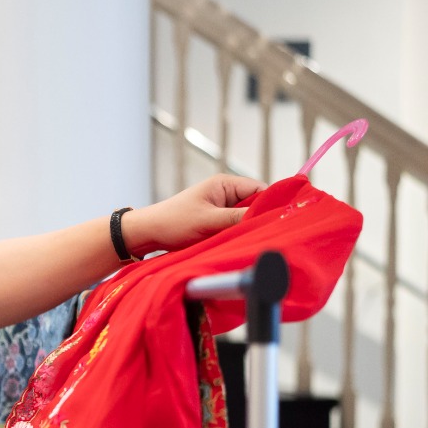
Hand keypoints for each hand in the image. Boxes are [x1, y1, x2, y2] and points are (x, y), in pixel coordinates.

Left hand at [122, 174, 265, 255]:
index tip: (280, 221)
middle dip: (260, 219)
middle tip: (267, 235)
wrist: (147, 233)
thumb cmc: (173, 222)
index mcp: (225, 184)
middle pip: (256, 205)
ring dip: (247, 229)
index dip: (272, 204)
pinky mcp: (217, 222)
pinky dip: (238, 235)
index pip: (262, 189)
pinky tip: (240, 243)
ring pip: (246, 218)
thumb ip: (238, 218)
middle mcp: (226, 193)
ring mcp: (222, 208)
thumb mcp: (209, 220)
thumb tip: (269, 218)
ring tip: (253, 240)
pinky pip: (235, 227)